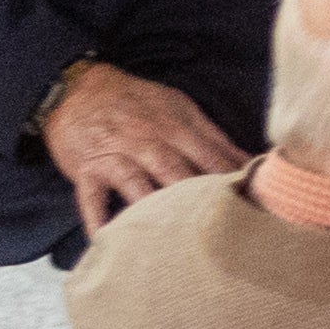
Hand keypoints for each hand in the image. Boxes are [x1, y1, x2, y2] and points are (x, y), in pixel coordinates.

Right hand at [43, 60, 242, 233]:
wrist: (78, 89)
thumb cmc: (137, 103)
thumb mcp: (179, 108)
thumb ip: (214, 138)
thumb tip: (251, 162)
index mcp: (175, 128)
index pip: (209, 157)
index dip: (231, 180)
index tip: (251, 204)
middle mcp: (146, 142)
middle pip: (176, 173)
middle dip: (197, 199)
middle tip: (218, 229)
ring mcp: (115, 156)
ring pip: (137, 184)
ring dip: (152, 209)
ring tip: (171, 238)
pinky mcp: (86, 170)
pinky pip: (91, 198)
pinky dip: (98, 218)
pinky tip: (110, 240)